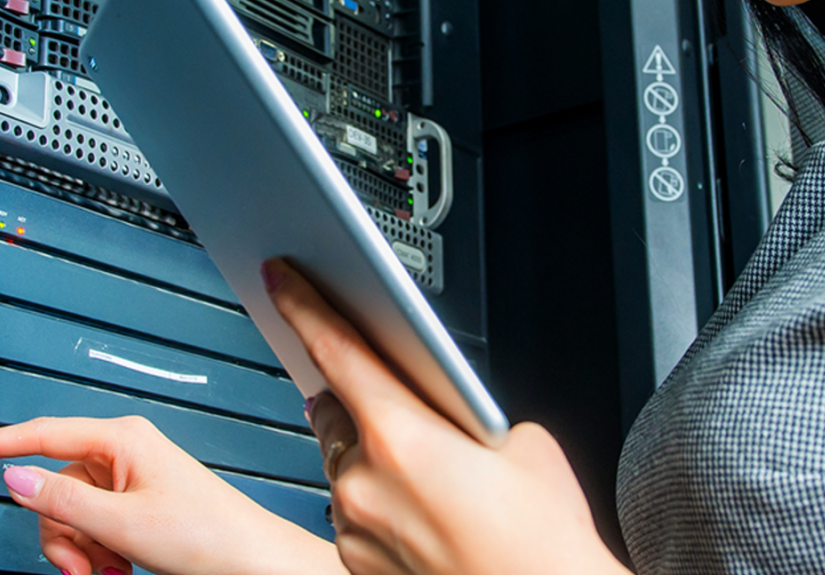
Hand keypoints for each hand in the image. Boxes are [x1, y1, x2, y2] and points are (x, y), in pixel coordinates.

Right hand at [0, 414, 341, 574]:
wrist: (253, 561)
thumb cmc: (207, 533)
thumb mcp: (123, 522)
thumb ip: (63, 500)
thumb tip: (14, 478)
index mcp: (121, 439)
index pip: (42, 434)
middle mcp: (123, 452)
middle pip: (53, 487)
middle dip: (59, 533)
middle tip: (82, 566)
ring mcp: (129, 478)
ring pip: (69, 512)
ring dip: (78, 549)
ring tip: (107, 570)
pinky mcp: (136, 503)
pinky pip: (92, 524)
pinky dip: (94, 551)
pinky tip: (117, 568)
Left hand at [264, 259, 628, 574]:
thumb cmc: (543, 546)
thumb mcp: (525, 445)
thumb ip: (471, 415)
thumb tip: (452, 419)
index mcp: (402, 436)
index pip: (335, 348)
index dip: (303, 305)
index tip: (281, 277)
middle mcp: (365, 483)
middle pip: (337, 412)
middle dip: (361, 401)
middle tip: (408, 409)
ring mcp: (355, 530)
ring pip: (346, 468)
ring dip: (375, 461)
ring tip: (439, 483)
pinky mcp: (357, 567)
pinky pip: (356, 516)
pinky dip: (381, 506)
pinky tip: (431, 519)